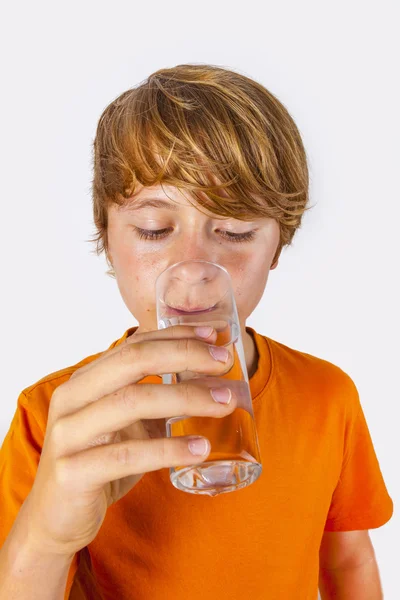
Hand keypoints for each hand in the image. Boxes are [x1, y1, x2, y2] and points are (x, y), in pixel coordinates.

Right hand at [22, 325, 234, 556]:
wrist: (57, 517)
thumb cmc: (98, 462)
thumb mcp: (126, 424)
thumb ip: (153, 398)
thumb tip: (208, 377)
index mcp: (85, 380)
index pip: (134, 345)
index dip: (176, 337)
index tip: (215, 336)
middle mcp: (72, 398)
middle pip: (132, 361)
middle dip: (184, 356)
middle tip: (224, 363)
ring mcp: (69, 434)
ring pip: (132, 401)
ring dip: (186, 398)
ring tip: (224, 403)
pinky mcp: (73, 472)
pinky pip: (128, 455)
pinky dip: (169, 449)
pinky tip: (201, 449)